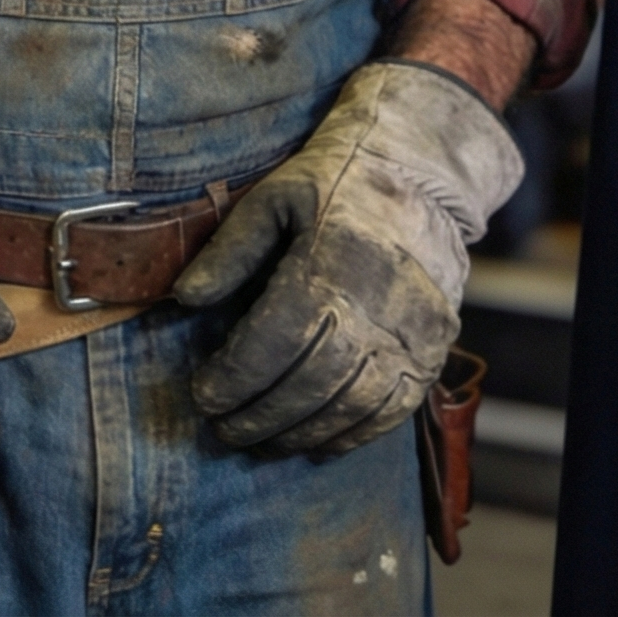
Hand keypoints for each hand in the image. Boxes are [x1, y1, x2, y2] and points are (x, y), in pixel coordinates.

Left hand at [174, 62, 521, 457]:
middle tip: (223, 430)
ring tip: (261, 442)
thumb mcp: (273, 197)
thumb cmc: (335, 181)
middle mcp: (374, 307)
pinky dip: (351, 435)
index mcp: (328, 264)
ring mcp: (411, 334)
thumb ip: (230, 251)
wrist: (421, 174)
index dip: (233, 378)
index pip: (272, 343)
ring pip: (349, 406)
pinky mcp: (434, 351)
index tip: (202, 396)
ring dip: (299, 433)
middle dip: (259, 415)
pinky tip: (317, 443)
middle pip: (308, 384)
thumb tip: (183, 300)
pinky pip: (392, 410)